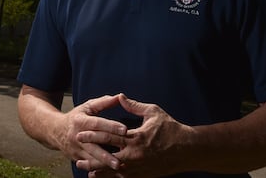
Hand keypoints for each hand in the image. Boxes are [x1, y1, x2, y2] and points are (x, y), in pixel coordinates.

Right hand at [57, 94, 128, 170]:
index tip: (125, 130)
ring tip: (117, 167)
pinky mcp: (77, 159)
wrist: (55, 131)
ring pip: (91, 158)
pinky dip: (99, 169)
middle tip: (122, 157)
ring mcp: (76, 149)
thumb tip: (120, 96)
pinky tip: (109, 172)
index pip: (97, 124)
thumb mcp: (87, 107)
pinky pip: (89, 165)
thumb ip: (103, 102)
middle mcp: (77, 136)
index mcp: (80, 121)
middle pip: (94, 145)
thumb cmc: (76, 117)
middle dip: (107, 153)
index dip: (111, 126)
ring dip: (104, 164)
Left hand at [76, 94, 192, 177]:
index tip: (80, 134)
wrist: (188, 149)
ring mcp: (139, 167)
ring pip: (115, 171)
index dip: (93, 135)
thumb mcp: (153, 112)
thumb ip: (134, 106)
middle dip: (91, 158)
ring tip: (87, 172)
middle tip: (77, 158)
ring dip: (100, 172)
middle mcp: (135, 154)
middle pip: (107, 157)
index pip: (109, 136)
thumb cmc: (171, 129)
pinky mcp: (145, 175)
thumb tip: (120, 96)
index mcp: (135, 138)